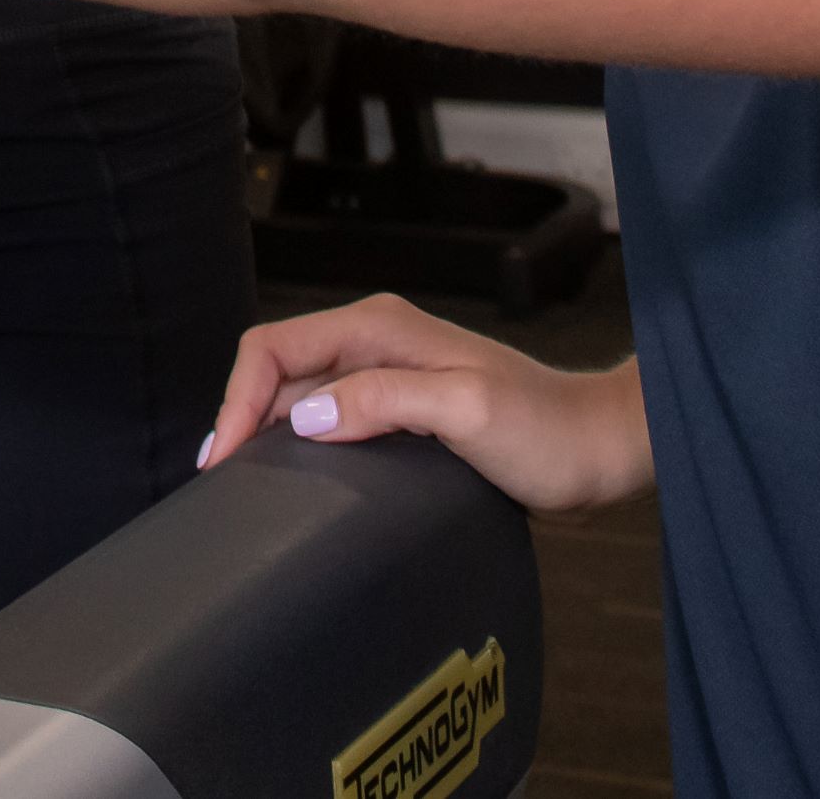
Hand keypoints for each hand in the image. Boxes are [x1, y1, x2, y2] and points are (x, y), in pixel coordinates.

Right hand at [202, 294, 650, 512]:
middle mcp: (374, 342)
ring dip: (265, 433)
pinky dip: (298, 444)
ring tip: (244, 490)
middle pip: (276, 369)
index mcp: (378, 328)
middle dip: (239, 417)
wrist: (599, 447)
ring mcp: (386, 374)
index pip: (273, 347)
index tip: (223, 461)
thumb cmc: (546, 430)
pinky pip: (329, 417)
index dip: (236, 400)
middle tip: (220, 486)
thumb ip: (385, 402)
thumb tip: (304, 418)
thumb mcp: (466, 411)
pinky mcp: (399, 408)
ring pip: (298, 394)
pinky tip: (294, 483)